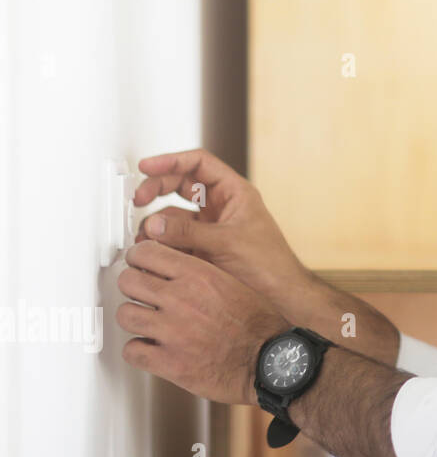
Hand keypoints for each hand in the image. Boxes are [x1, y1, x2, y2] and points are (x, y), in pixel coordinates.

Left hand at [117, 240, 290, 405]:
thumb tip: (176, 267)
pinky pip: (131, 351)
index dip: (139, 257)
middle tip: (139, 291)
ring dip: (134, 317)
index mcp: (199, 276)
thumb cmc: (261, 325)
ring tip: (146, 321)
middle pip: (128, 281)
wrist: (272, 361)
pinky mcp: (168, 362)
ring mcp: (171, 331)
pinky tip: (150, 347)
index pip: (147, 252)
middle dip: (132, 285)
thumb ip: (201, 274)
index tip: (139, 262)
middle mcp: (181, 299)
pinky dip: (138, 350)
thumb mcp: (234, 283)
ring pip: (125, 314)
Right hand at [133, 148, 318, 317]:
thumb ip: (189, 232)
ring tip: (147, 237)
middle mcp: (221, 206)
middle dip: (156, 189)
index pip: (199, 164)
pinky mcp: (201, 248)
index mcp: (235, 193)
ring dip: (156, 222)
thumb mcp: (227, 242)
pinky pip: (174, 238)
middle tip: (137, 199)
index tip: (147, 166)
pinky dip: (160, 243)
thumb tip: (154, 224)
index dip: (171, 161)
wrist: (279, 296)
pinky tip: (154, 251)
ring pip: (173, 214)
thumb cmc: (270, 265)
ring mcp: (209, 227)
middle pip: (181, 184)